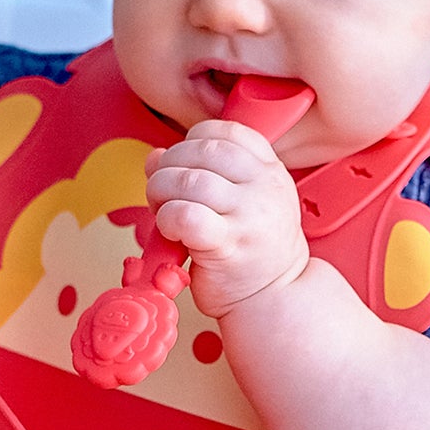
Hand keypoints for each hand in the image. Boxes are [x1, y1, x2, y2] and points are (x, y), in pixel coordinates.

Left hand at [145, 119, 307, 318]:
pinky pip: (185, 215)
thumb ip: (201, 172)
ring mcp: (250, 215)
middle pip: (201, 151)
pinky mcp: (229, 245)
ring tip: (164, 213)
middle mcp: (264, 186)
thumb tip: (155, 157)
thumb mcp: (239, 202)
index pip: (224, 131)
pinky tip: (172, 232)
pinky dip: (167, 219)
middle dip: (169, 167)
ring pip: (188, 180)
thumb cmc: (251, 251)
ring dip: (161, 193)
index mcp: (269, 169)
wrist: (274, 298)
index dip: (191, 142)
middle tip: (163, 194)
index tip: (183, 166)